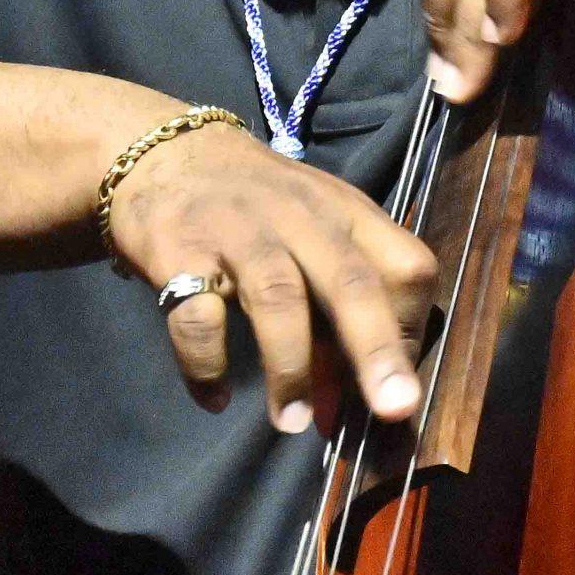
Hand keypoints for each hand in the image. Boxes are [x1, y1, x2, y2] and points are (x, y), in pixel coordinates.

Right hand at [105, 122, 437, 431]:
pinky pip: (197, 317)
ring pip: (279, 298)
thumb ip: (336, 311)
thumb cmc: (259, 206)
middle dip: (376, 349)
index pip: (407, 265)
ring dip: (291, 369)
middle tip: (391, 411)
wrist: (165, 153)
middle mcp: (301, 217)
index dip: (409, 330)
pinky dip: (207, 366)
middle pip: (351, 282)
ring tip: (294, 422)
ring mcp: (239, 230)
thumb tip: (343, 407)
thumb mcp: (314, 234)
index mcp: (348, 213)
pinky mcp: (178, 250)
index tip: (396, 384)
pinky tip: (214, 397)